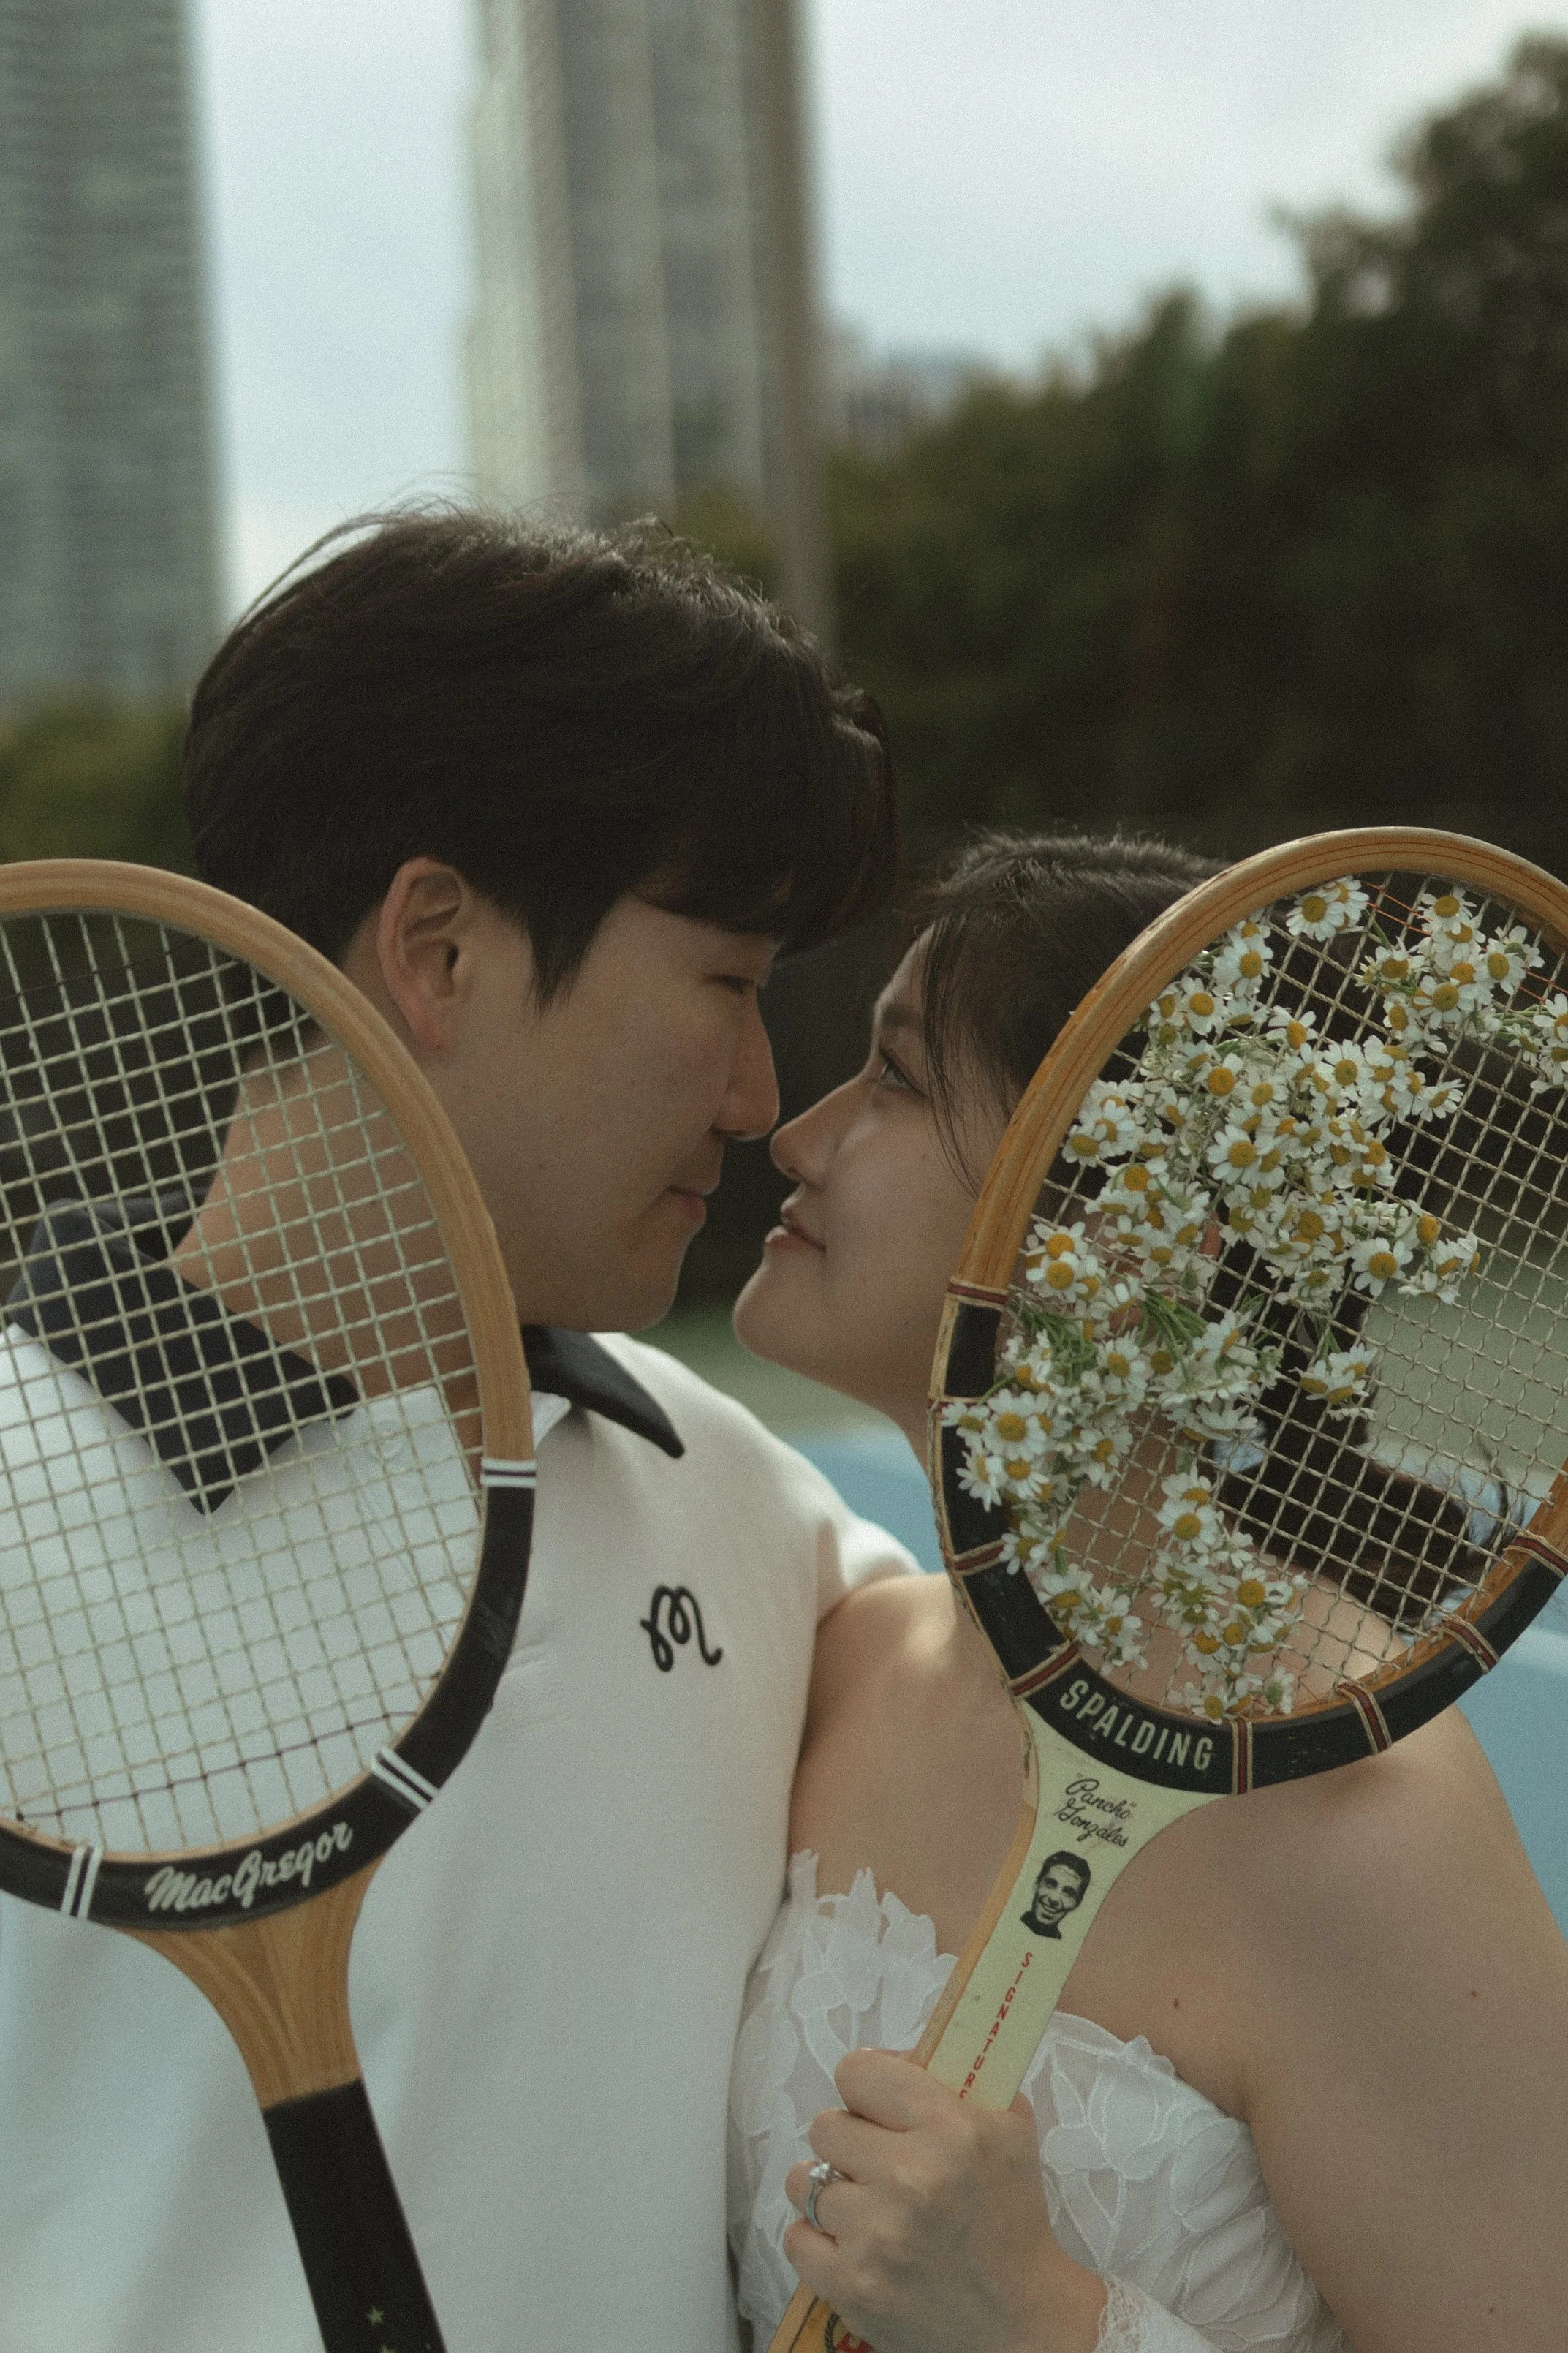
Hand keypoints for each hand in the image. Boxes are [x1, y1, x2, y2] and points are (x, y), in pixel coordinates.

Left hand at [783, 2048, 1108, 2352]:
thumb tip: (896, 2055)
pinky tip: (851, 2243)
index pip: (858, 2071)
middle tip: (876, 2163)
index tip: (876, 2105)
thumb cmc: (1013, 2220)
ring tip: (862, 2205)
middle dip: (850, 2141)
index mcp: (950, 2129)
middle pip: (825, 2124)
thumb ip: (956, 2081)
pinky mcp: (852, 2288)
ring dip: (830, 2190)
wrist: (1021, 2322)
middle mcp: (910, 2178)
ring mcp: (876, 2236)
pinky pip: (795, 2238)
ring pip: (805, 2180)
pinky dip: (817, 2241)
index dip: (865, 2086)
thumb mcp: (1008, 2129)